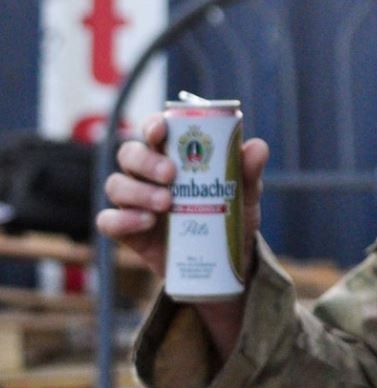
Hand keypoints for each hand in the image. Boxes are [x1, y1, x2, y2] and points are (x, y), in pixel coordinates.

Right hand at [97, 113, 270, 278]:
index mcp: (173, 156)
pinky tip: (147, 222)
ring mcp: (134, 202)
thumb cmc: (230, 217)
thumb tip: (257, 147)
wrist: (226, 263)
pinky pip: (108, 221)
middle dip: (146, 160)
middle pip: (129, 154)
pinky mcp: (127, 231)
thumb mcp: (244, 195)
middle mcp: (148, 175)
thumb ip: (248, 171)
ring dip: (137, 191)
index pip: (154, 131)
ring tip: (166, 203)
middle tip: (170, 174)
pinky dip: (123, 219)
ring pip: (116, 184)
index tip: (161, 130)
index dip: (153, 125)